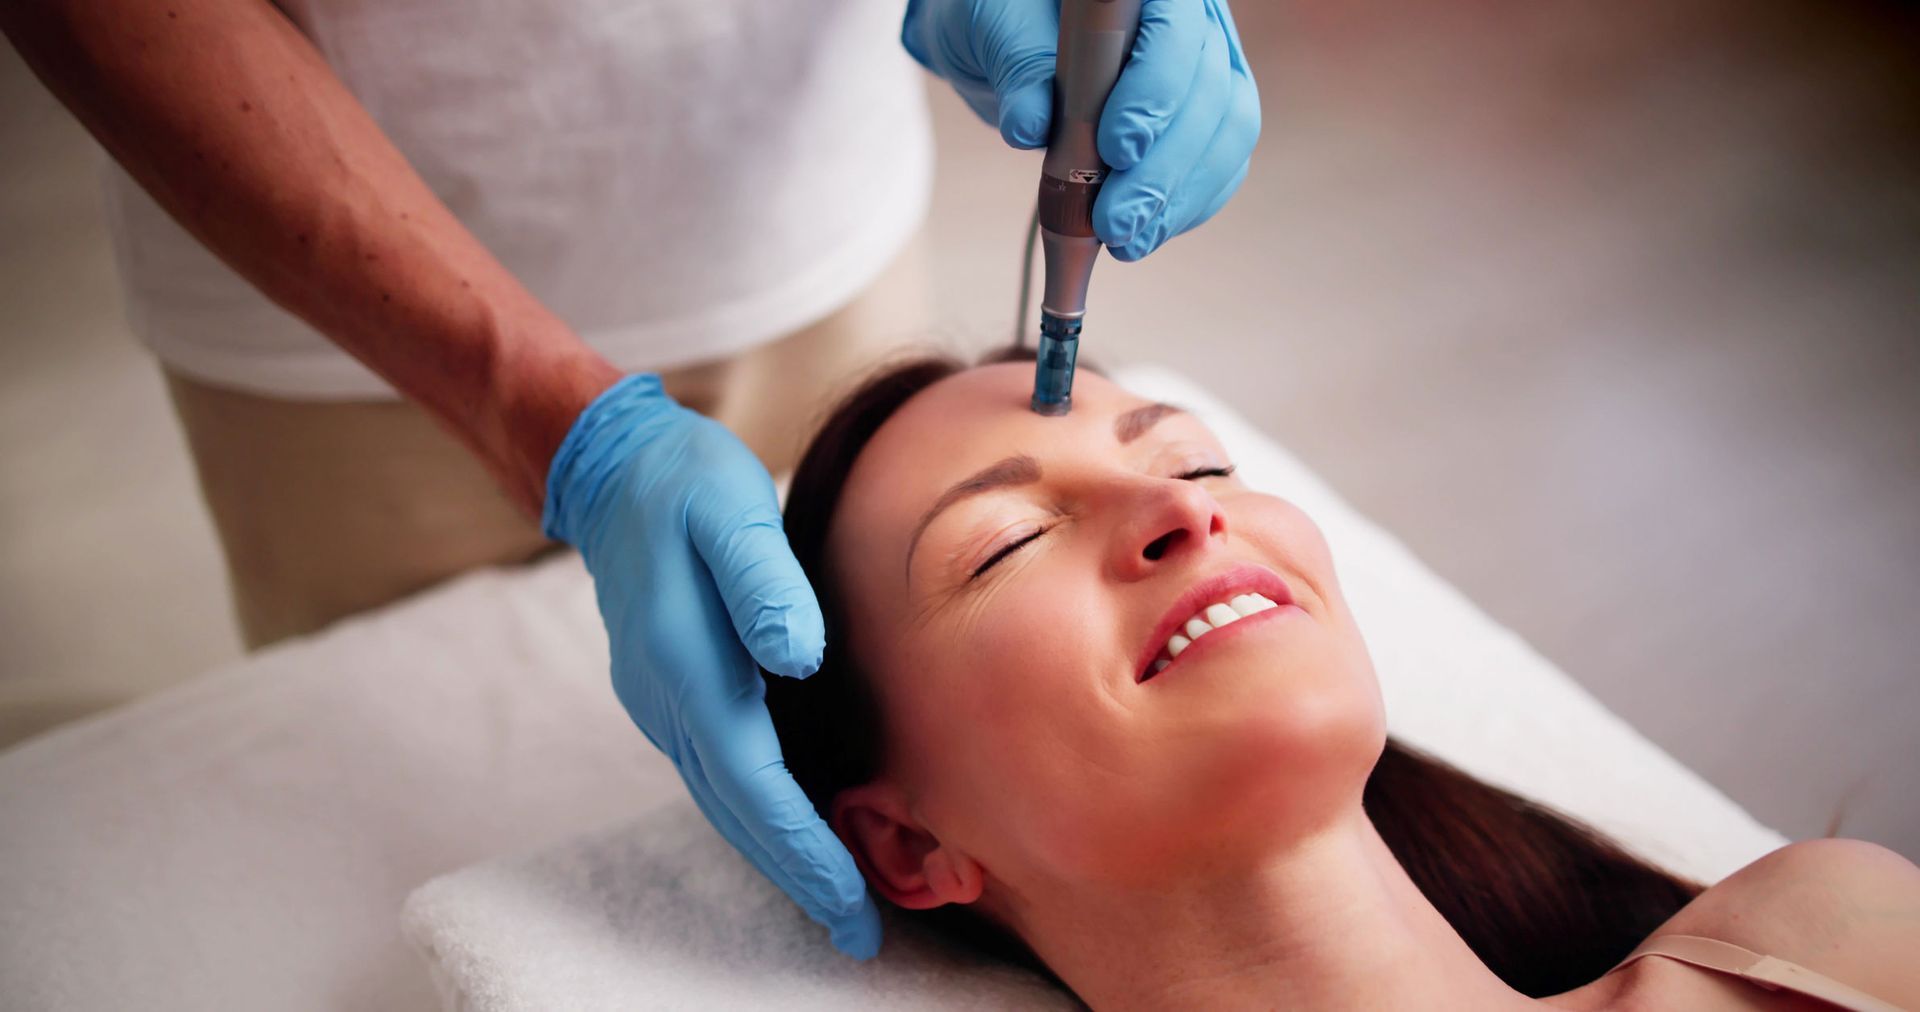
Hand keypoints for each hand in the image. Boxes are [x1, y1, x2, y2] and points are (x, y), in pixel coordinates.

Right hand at [543, 374, 880, 957]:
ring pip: (722, 800)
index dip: (802, 848)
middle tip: (858, 933)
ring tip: (836, 897)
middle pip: (736, 812)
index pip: (753, 783)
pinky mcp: (669, 690)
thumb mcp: (732, 510)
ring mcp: (660, 701)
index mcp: (686, 668)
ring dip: (776, 852)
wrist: (610, 465)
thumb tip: (798, 656)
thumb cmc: (683, 481)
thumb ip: (766, 582)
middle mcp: (666, 701)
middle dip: (797, 875)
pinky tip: (790, 825)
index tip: (850, 902)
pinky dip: (756, 811)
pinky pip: (716, 772)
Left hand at [902, 0, 1259, 260]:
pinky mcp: (1201, 121)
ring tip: (1126, 242)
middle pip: (1212, 94)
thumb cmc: (1000, 15)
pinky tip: (1142, 237)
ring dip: (1178, 200)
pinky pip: (1217, 168)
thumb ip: (1018, 64)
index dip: (1158, 91)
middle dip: (1166, 169)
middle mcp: (1190, 22)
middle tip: (1115, 222)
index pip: (1178, 32)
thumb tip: (1029, 127)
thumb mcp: (992, 25)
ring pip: (1226, 136)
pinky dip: (1182, 209)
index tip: (1117, 150)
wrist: (1004, 39)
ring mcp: (1204, 71)